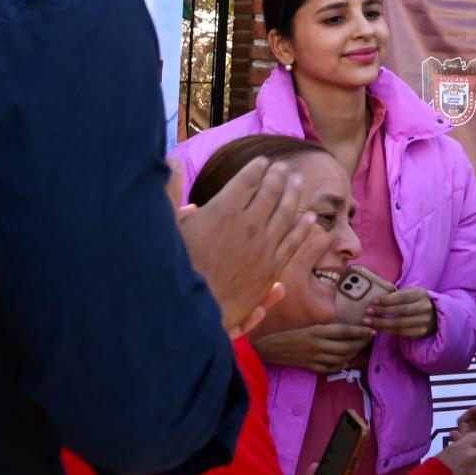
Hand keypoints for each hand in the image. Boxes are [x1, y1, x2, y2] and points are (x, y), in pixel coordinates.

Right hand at [177, 157, 317, 335]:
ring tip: (298, 182)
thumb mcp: (166, 228)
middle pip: (271, 193)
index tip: (262, 160)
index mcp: (222, 211)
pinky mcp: (271, 270)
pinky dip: (302, 227)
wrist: (189, 315)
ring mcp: (264, 248)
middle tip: (284, 168)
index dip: (256, 168)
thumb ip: (169, 192)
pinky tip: (310, 219)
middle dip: (278, 177)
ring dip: (294, 194)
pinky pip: (292, 242)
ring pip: (287, 214)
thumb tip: (170, 159)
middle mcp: (248, 226)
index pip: (247, 180)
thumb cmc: (173, 271)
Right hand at [251, 323, 374, 374]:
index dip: (360, 331)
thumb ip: (327, 329)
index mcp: (318, 330)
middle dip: (360, 344)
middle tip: (369, 340)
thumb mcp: (310, 326)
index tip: (371, 330)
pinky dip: (339, 366)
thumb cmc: (291, 333)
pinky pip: (329, 368)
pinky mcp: (310, 367)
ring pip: (340, 358)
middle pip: (346, 346)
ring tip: (359, 349)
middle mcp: (318, 344)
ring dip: (353, 354)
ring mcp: (315, 357)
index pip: (345, 331)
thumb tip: (347, 331)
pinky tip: (345, 362)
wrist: (271, 347)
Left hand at [366, 285, 437, 338]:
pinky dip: (387, 330)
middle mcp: (425, 307)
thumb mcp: (410, 294)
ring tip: (368, 321)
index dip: (388, 299)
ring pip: (399, 323)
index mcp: (421, 294)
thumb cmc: (414, 302)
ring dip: (381, 323)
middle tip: (367, 312)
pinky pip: (400, 332)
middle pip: (401, 310)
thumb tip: (376, 300)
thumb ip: (397, 295)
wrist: (432, 315)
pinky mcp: (420, 332)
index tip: (374, 301)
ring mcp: (424, 321)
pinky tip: (377, 328)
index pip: (403, 297)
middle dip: (382, 311)